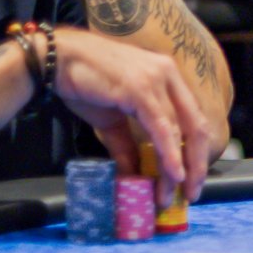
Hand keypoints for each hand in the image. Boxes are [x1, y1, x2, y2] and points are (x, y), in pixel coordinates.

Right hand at [50, 28, 210, 205]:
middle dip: (197, 164)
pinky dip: (170, 154)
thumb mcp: (112, 119)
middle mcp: (169, 75)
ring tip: (172, 194)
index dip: (196, 151)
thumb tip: (134, 174)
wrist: (55, 58)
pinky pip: (162, 128)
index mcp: (168, 77)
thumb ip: (126, 145)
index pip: (193, 119)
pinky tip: (173, 174)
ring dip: (179, 167)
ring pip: (180, 131)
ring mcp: (157, 80)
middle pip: (196, 125)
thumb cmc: (84, 82)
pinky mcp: (141, 89)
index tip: (191, 180)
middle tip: (192, 194)